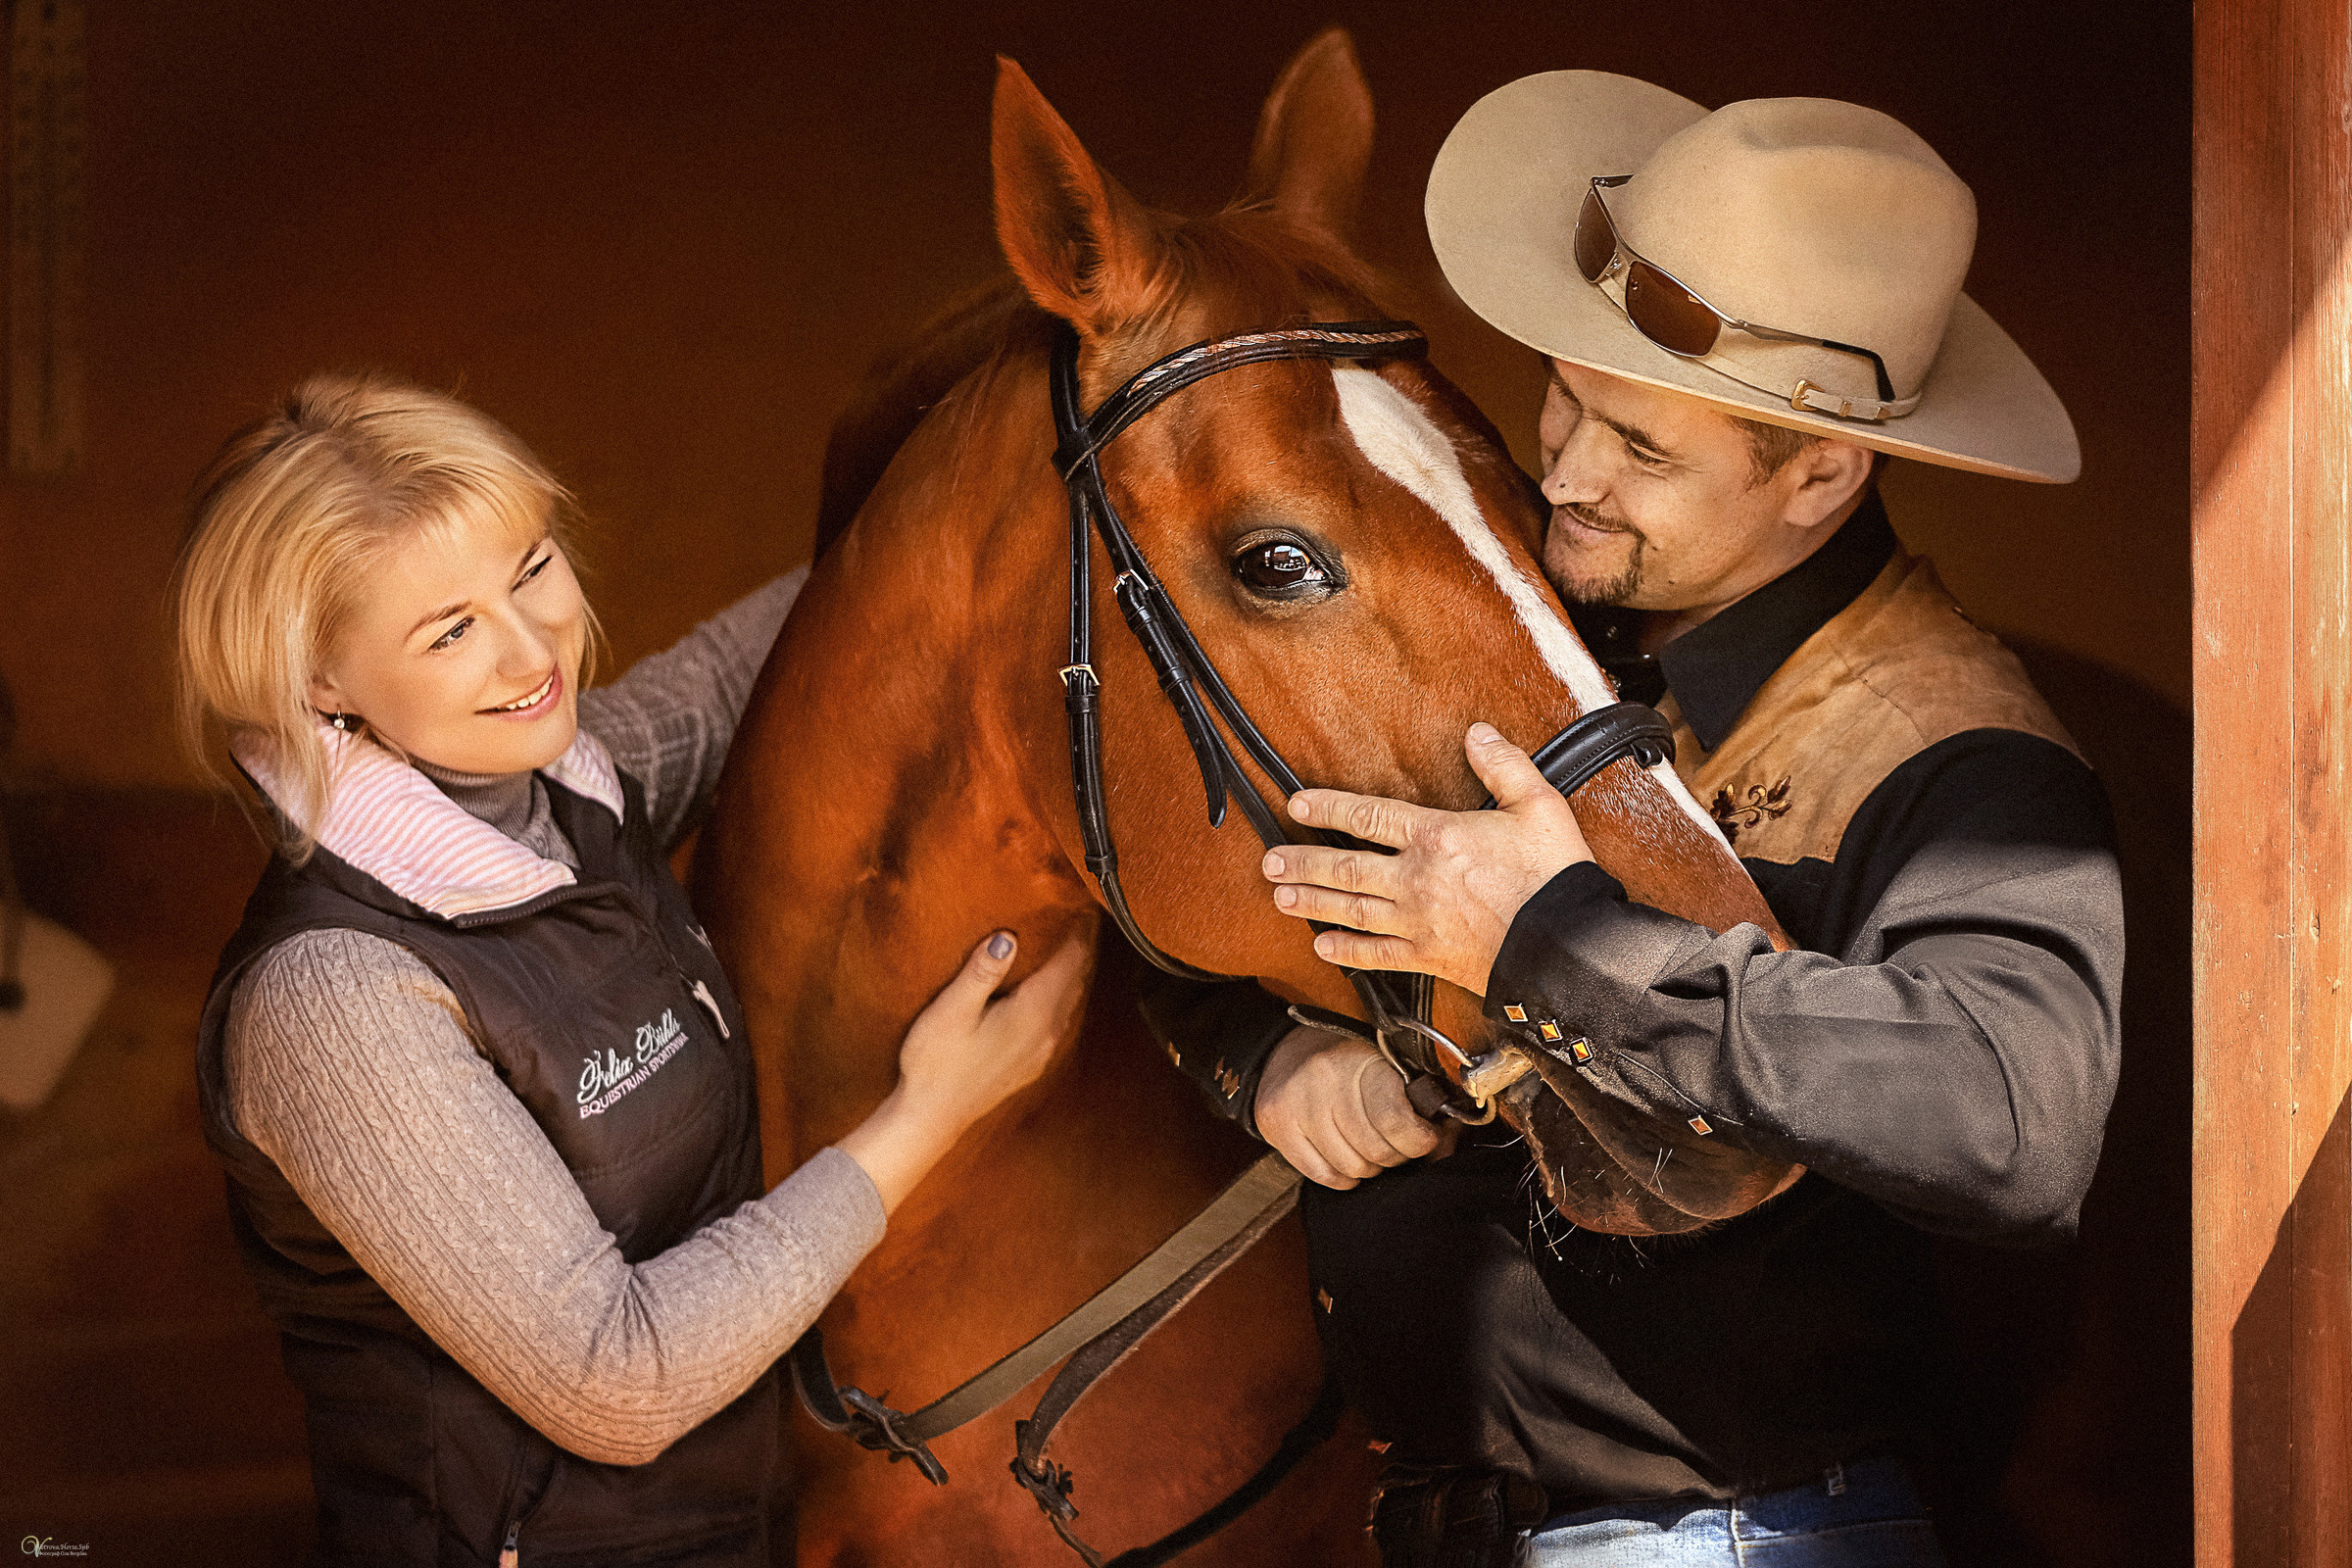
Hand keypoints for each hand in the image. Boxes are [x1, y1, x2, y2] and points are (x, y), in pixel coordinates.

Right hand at [836, 928, 1091, 1212]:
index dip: (1077, 930)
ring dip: (1072, 971)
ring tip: (1069, 942)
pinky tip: (1050, 989)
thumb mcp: (952, 1010)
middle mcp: (1048, 1032)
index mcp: (1033, 1012)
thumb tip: (1009, 937)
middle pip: (1076, 978)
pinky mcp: (1031, 1064)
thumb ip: (982, 972)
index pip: (1070, 961)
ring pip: (1071, 1000)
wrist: (931, 1118)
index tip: (1079, 902)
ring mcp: (1043, 1051)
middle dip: (1079, 946)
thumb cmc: (935, 1062)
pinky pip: (1060, 1019)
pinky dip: (1062, 995)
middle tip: (1079, 914)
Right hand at [1255, 1024, 1447, 1189]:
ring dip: (1370, 1167)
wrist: (1286, 1052)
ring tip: (1368, 1147)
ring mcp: (1297, 1106)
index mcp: (1360, 1060)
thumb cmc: (1347, 1061)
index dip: (1419, 1139)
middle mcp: (1324, 1081)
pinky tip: (1346, 1158)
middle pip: (1376, 1151)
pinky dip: (1343, 1176)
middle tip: (1397, 1144)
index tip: (1425, 1137)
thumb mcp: (1387, 1064)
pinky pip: (1323, 1175)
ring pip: (1352, 1167)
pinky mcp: (1277, 1127)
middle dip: (1396, 1155)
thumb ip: (1420, 1099)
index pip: (1395, 1120)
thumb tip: (1448, 1140)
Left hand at [1261, 723, 1592, 993]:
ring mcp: (1418, 922)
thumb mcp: (1538, 805)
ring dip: (1312, 901)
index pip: (1369, 815)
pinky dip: (1347, 951)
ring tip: (1280, 897)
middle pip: (1345, 866)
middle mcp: (1416, 879)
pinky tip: (1322, 946)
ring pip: (1351, 909)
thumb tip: (1477, 732)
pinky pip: (1377, 955)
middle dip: (1303, 862)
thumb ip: (1503, 765)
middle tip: (1269, 862)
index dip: (1328, 807)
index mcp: (1437, 836)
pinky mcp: (1429, 958)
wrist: (1568, 947)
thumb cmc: (1554, 876)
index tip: (1297, 804)